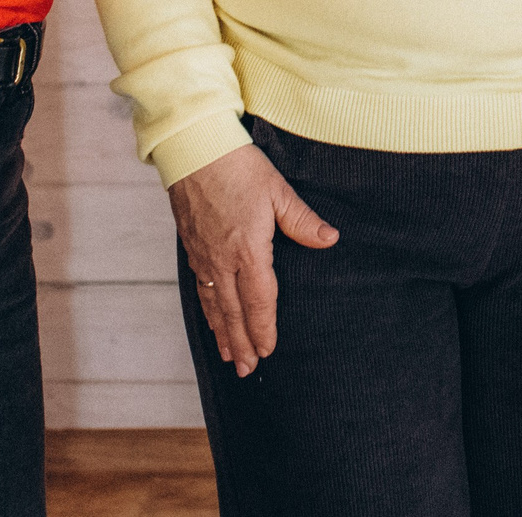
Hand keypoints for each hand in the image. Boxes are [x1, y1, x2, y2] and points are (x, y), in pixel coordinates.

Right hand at [168, 143, 338, 376]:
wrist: (195, 151)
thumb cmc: (239, 167)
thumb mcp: (278, 191)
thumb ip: (302, 220)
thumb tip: (330, 239)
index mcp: (248, 249)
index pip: (258, 299)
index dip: (264, 328)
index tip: (268, 350)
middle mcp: (222, 259)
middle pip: (233, 311)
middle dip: (242, 342)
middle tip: (248, 370)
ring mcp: (204, 256)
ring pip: (215, 304)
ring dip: (223, 333)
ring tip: (231, 357)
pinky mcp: (192, 249)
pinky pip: (201, 289)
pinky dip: (208, 311)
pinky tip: (213, 320)